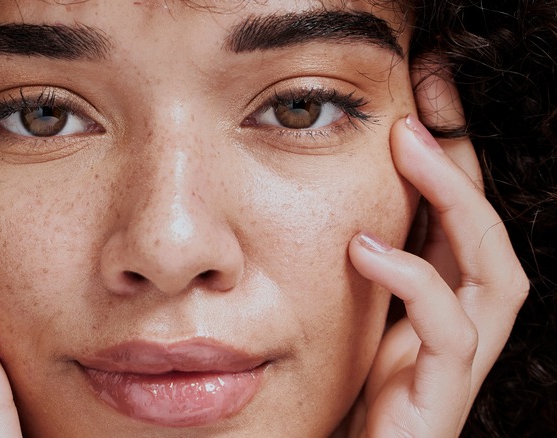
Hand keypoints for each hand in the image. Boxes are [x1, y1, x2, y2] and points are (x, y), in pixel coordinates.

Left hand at [344, 70, 528, 435]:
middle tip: (424, 98)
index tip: (418, 92)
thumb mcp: (347, 313)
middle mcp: (459, 325)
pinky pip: (450, 331)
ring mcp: (458, 362)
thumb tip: (331, 199)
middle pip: (488, 233)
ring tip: (409, 148)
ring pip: (495, 273)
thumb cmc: (339, 392)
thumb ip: (356, 265)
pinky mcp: (443, 394)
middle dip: (462, 162)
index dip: (447, 155)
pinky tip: (365, 248)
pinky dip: (414, 282)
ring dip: (457, 203)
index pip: (454, 217)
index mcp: (435, 302)